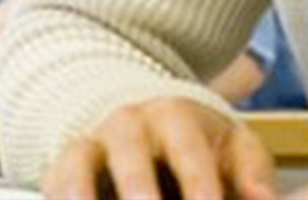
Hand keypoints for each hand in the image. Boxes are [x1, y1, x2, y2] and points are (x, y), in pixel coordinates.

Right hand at [43, 96, 275, 199]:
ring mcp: (88, 145)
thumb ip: (253, 172)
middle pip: (128, 158)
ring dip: (83, 196)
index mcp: (173, 116)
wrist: (142, 123)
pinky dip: (62, 199)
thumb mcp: (234, 147)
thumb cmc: (199, 145)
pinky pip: (54, 186)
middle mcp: (125, 125)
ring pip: (77, 168)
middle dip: (139, 191)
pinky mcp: (61, 171)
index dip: (198, 185)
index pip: (186, 151)